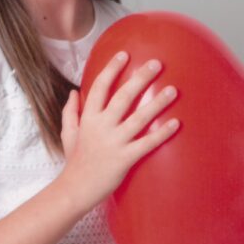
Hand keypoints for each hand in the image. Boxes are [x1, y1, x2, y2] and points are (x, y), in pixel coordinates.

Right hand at [59, 51, 179, 212]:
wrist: (76, 188)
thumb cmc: (74, 161)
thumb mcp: (68, 133)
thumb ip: (70, 111)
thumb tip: (74, 92)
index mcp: (88, 118)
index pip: (100, 87)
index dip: (112, 69)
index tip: (124, 54)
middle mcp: (101, 126)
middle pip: (123, 97)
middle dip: (140, 78)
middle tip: (156, 64)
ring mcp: (114, 142)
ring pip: (139, 118)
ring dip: (157, 103)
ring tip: (173, 89)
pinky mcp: (125, 158)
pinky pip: (147, 143)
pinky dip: (162, 133)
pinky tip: (175, 123)